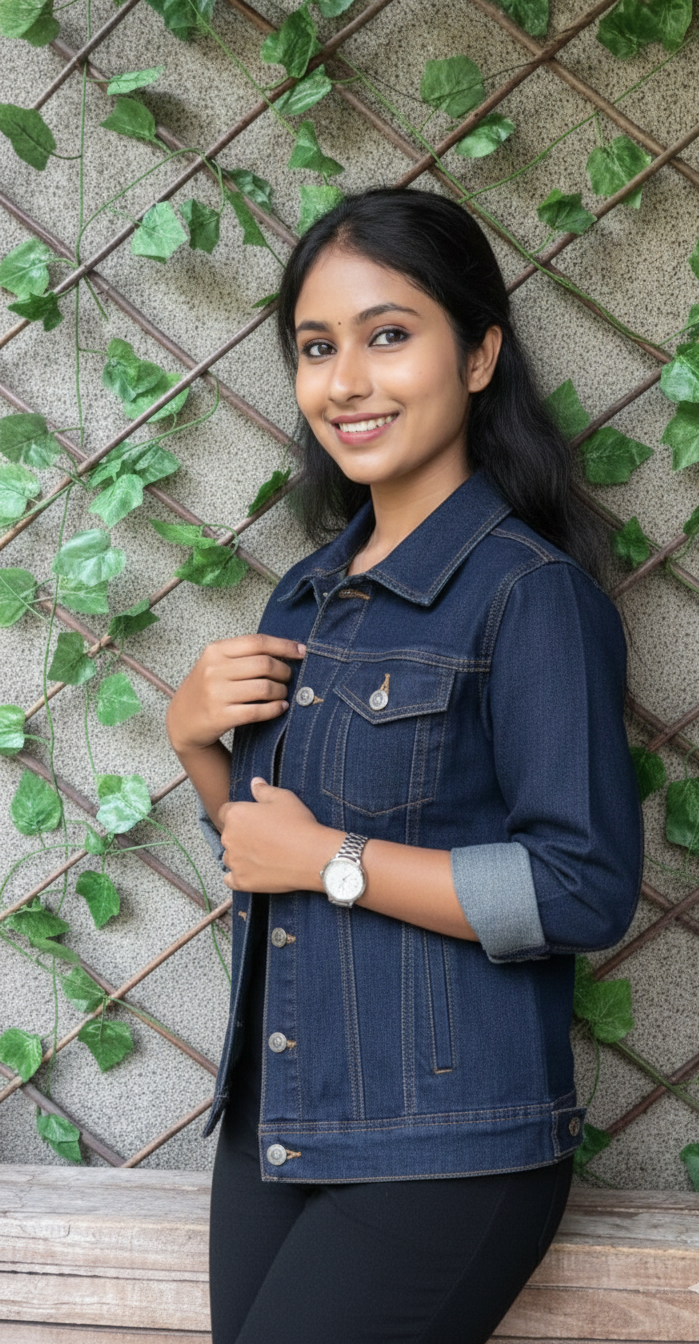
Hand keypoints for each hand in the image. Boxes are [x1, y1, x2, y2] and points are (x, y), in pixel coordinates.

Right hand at [166, 634, 305, 754]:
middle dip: (285, 671)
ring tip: (283, 693)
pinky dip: (275, 709)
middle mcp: (214, 670)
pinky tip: (280, 707)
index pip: (257, 642)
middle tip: (289, 677)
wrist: (182, 720)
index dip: (284, 646)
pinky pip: (258, 711)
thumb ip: (244, 655)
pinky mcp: (221, 716)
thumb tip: (287, 650)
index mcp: (215, 651)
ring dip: (281, 691)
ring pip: (265, 688)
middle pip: (264, 664)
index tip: (301, 651)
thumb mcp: (216, 663)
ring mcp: (216, 694)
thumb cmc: (206, 688)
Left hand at [220, 778, 341, 892]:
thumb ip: (263, 790)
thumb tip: (254, 783)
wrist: (313, 857)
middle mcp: (228, 838)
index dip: (240, 815)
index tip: (253, 821)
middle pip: (228, 835)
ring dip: (241, 856)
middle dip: (241, 835)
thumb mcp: (283, 798)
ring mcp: (234, 862)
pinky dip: (240, 876)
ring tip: (264, 855)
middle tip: (264, 838)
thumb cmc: (298, 825)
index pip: (225, 812)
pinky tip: (255, 872)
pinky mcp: (241, 881)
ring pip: (230, 857)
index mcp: (235, 815)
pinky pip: (231, 879)